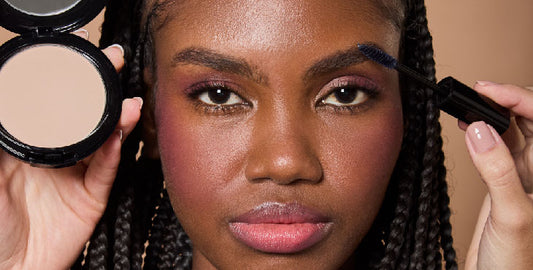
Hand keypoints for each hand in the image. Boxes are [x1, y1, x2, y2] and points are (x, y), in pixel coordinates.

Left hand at [0, 30, 141, 269]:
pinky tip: (118, 135)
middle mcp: (52, 155)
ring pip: (101, 140)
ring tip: (129, 102)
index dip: (65, 77)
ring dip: (117, 119)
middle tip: (114, 62)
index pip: (49, 103)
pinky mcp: (90, 198)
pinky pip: (105, 171)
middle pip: (82, 115)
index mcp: (24, 144)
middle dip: (100, 88)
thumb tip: (2, 89)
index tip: (78, 53)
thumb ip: (1, 130)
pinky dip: (113, 152)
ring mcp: (73, 176)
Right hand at [463, 82, 532, 269]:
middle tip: (477, 91)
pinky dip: (480, 131)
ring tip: (469, 102)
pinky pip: (493, 147)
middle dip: (506, 99)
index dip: (518, 98)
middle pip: (530, 118)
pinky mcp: (501, 181)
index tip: (487, 90)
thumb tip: (479, 130)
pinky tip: (467, 125)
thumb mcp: (512, 215)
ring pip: (512, 130)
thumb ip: (497, 171)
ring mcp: (521, 174)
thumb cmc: (518, 261)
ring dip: (492, 112)